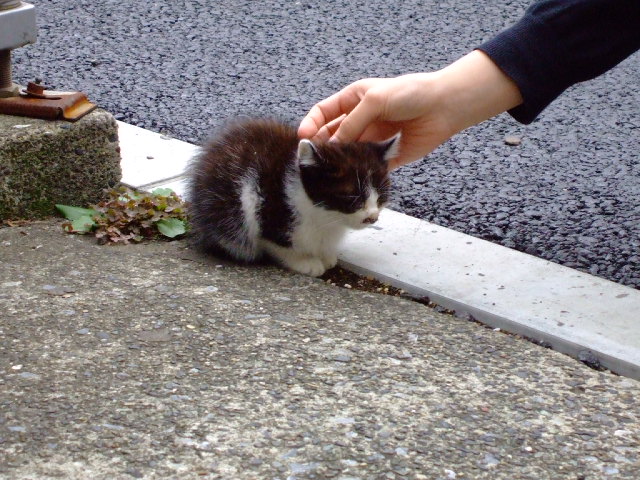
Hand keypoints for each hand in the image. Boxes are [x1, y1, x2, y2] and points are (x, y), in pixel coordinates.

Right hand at [298, 51, 522, 169]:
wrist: (444, 106)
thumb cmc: (410, 93)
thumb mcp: (375, 99)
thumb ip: (352, 121)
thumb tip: (333, 143)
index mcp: (353, 100)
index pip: (323, 113)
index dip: (310, 124)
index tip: (303, 138)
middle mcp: (360, 121)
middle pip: (332, 136)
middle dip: (321, 147)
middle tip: (313, 160)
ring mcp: (371, 139)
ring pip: (348, 155)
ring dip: (339, 163)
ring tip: (330, 173)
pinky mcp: (385, 157)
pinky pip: (367, 168)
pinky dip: (359, 174)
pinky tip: (351, 180)